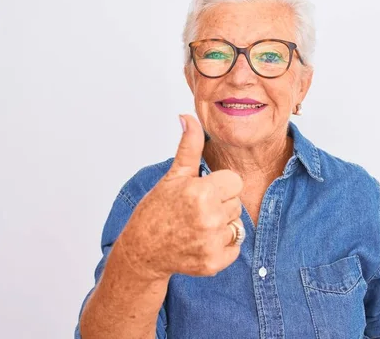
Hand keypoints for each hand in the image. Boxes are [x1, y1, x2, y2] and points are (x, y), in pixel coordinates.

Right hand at [116, 114, 243, 278]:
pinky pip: (235, 248)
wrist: (142, 251)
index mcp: (202, 192)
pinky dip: (222, 248)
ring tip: (197, 227)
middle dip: (220, 205)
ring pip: (237, 226)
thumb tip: (187, 116)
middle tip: (195, 211)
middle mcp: (209, 217)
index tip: (200, 192)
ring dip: (222, 226)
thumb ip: (188, 146)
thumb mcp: (174, 176)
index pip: (234, 182)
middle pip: (236, 203)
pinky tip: (201, 243)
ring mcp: (212, 242)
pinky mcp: (214, 263)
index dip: (218, 186)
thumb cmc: (157, 210)